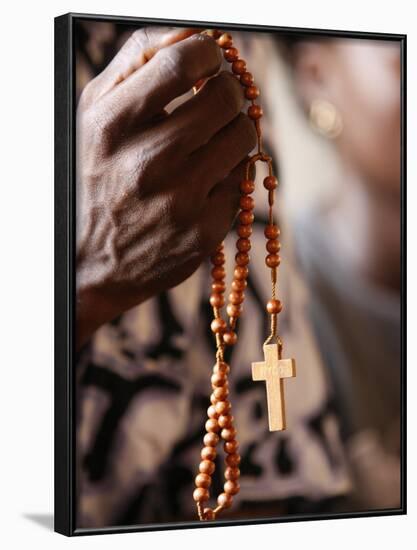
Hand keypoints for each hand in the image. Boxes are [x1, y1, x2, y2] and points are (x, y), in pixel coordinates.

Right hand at [76, 27, 256, 348]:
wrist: (96, 262)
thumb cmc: (99, 179)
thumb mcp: (95, 118)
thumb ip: (134, 65)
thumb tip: (190, 33)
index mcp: (112, 127)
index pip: (180, 62)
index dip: (209, 51)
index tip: (211, 59)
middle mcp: (146, 163)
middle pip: (225, 97)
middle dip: (230, 90)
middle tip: (219, 98)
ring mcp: (180, 200)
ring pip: (244, 137)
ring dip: (237, 129)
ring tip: (215, 139)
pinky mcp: (204, 230)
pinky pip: (243, 180)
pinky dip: (233, 172)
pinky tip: (209, 179)